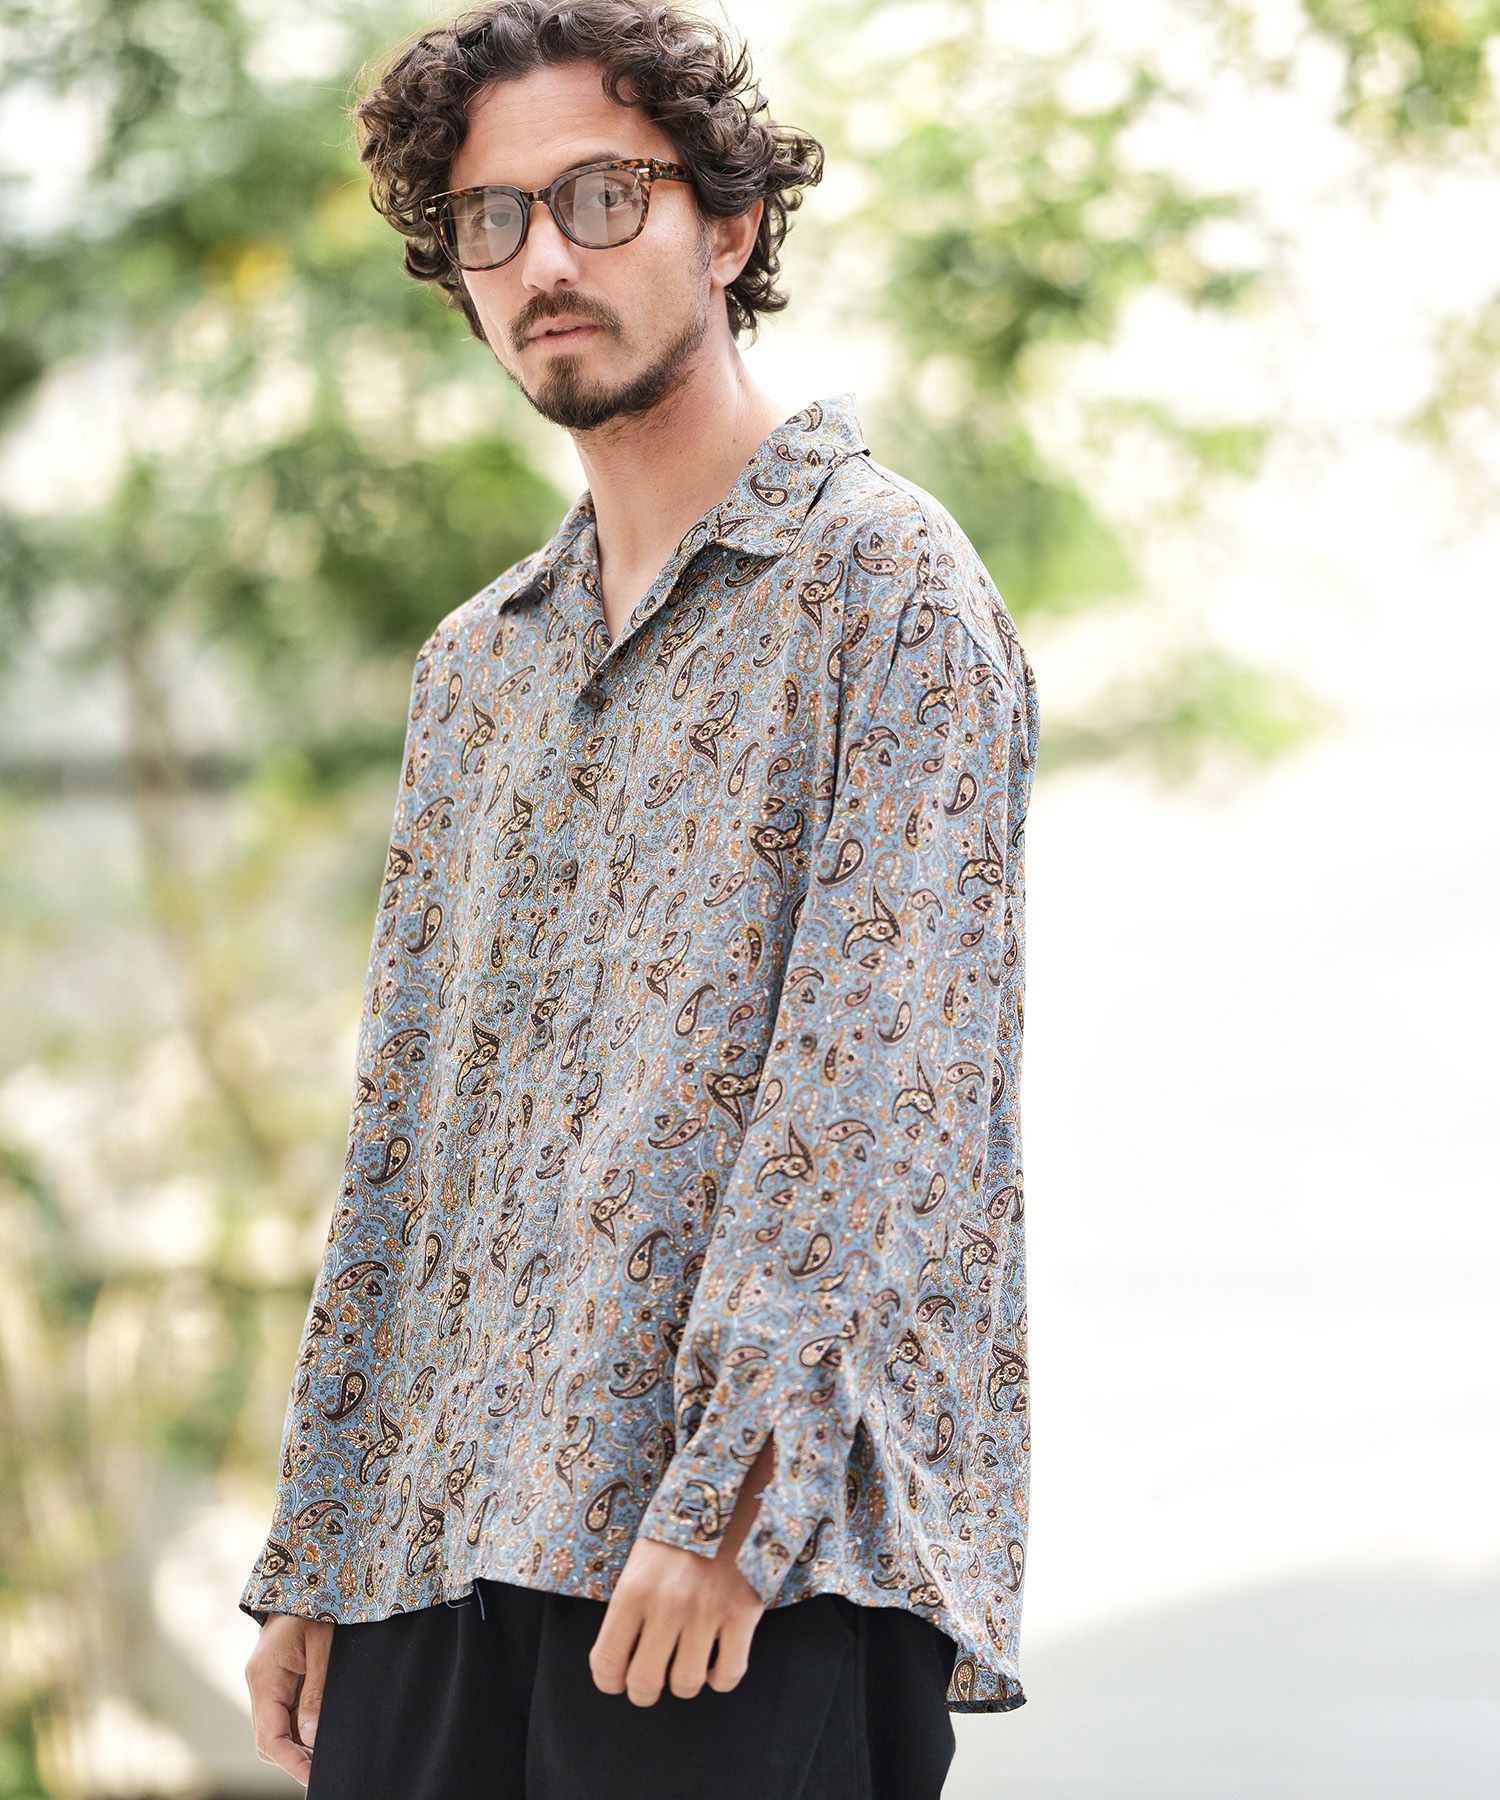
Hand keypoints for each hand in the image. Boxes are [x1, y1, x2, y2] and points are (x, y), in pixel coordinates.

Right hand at [246, 1613, 332, 1787]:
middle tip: (323, 1769)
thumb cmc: (317, 1606)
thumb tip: (310, 1737)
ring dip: (296, 1744)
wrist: (307, 1577)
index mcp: (264, 1676)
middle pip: (268, 1739)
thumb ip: (315, 1692)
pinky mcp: (275, 1679)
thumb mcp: (323, 1647)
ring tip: (324, 1753)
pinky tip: (317, 1731)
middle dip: (293, 1759)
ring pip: (274, 1729)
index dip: (290, 1762)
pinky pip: (282, 1713)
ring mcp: (265, 1682)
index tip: (313, 1777)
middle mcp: (259, 1683)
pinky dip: (298, 1727)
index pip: (270, 1737)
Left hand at [589, 1433, 776, 1705]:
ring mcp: (707, 1611)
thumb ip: (631, 1604)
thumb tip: (621, 1655)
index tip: (616, 1680)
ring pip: (686, 1684)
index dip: (608, 1681)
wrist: (733, 1489)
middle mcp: (667, 1604)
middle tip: (649, 1682)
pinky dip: (720, 1679)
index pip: (606, 1660)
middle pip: (644, 1682)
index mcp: (634, 1588)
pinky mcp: (743, 1613)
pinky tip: (715, 1662)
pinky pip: (729, 1673)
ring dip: (683, 1683)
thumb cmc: (681, 1527)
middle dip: (643, 1691)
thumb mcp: (643, 1557)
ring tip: (685, 1666)